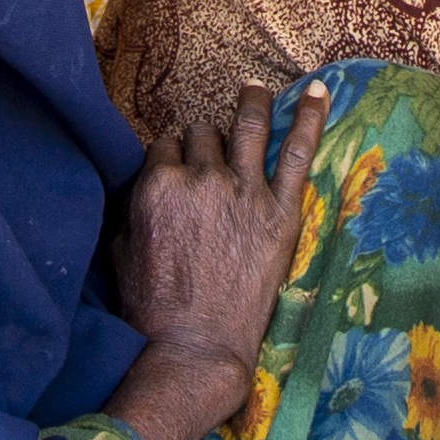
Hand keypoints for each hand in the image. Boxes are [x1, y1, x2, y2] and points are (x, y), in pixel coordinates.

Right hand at [113, 77, 331, 368]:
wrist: (196, 348)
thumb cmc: (153, 309)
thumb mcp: (121, 252)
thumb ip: (133, 209)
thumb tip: (144, 190)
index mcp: (157, 186)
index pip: (165, 147)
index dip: (172, 157)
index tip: (179, 168)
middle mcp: (200, 178)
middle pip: (202, 136)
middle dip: (204, 143)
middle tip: (212, 159)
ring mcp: (243, 190)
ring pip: (245, 126)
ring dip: (252, 103)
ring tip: (256, 91)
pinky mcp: (280, 210)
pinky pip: (298, 151)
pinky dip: (309, 117)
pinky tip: (318, 91)